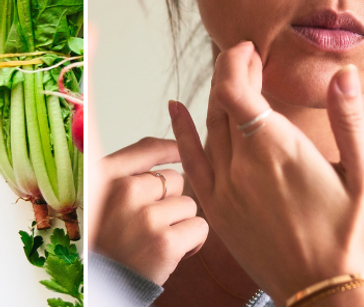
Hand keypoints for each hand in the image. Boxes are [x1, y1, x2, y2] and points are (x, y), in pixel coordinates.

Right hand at [91, 137, 207, 284]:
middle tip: (145, 225)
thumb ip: (127, 167)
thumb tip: (173, 141)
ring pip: (189, 204)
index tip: (181, 150)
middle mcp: (122, 193)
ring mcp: (145, 217)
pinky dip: (191, 242)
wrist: (98, 286)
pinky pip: (199, 227)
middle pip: (175, 179)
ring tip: (153, 241)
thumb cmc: (104, 241)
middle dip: (169, 201)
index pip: (147, 148)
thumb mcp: (99, 198)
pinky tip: (169, 253)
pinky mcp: (165, 242)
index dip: (170, 148)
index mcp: (101, 179)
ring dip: (179, 223)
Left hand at [169, 42, 363, 304]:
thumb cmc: (352, 234)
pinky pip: (190, 163)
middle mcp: (242, 167)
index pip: (235, 90)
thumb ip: (348, 119)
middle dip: (230, 73)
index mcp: (278, 151)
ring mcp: (225, 191)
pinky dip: (181, 133)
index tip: (249, 47)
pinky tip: (176, 111)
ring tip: (231, 78)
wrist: (325, 291)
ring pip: (207, 129)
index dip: (236, 61)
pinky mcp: (218, 211)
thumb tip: (343, 72)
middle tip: (247, 56)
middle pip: (220, 103)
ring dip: (216, 98)